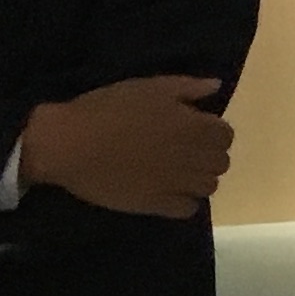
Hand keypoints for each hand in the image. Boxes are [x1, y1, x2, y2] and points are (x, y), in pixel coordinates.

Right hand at [20, 76, 234, 217]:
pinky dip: (183, 202)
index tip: (193, 130)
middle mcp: (193, 156)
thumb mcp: (149, 87)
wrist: (68, 144)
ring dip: (197, 179)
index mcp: (195, 127)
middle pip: (221, 162)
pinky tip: (166, 192)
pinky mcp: (156, 204)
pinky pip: (188, 209)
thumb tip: (217, 86)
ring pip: (209, 187)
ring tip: (174, 171)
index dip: (212, 132)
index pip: (226, 135)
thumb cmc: (108, 109)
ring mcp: (176, 183)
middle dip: (207, 155)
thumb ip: (188, 87)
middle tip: (183, 151)